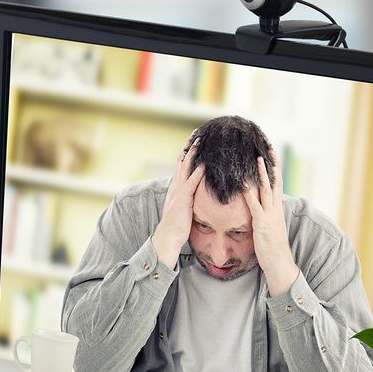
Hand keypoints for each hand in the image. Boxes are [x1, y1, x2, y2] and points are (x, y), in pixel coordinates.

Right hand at [152, 135, 204, 268]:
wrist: (167, 238)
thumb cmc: (177, 226)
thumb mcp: (183, 208)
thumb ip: (188, 198)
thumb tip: (195, 194)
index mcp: (175, 188)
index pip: (181, 167)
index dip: (187, 153)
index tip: (193, 142)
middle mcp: (175, 187)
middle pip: (182, 162)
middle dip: (189, 147)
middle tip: (196, 133)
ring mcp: (178, 192)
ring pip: (185, 168)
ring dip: (193, 154)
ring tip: (200, 141)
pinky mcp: (183, 199)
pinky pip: (191, 182)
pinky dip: (198, 172)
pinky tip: (204, 163)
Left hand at [241, 153, 299, 295]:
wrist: (279, 263)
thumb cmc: (271, 247)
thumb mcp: (269, 226)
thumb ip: (265, 214)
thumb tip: (259, 205)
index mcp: (276, 208)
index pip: (276, 182)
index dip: (274, 167)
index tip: (270, 152)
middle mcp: (275, 208)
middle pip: (274, 180)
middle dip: (271, 163)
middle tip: (268, 146)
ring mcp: (270, 215)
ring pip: (266, 190)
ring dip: (262, 173)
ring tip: (257, 158)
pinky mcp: (262, 224)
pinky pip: (255, 207)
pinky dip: (249, 195)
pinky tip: (243, 186)